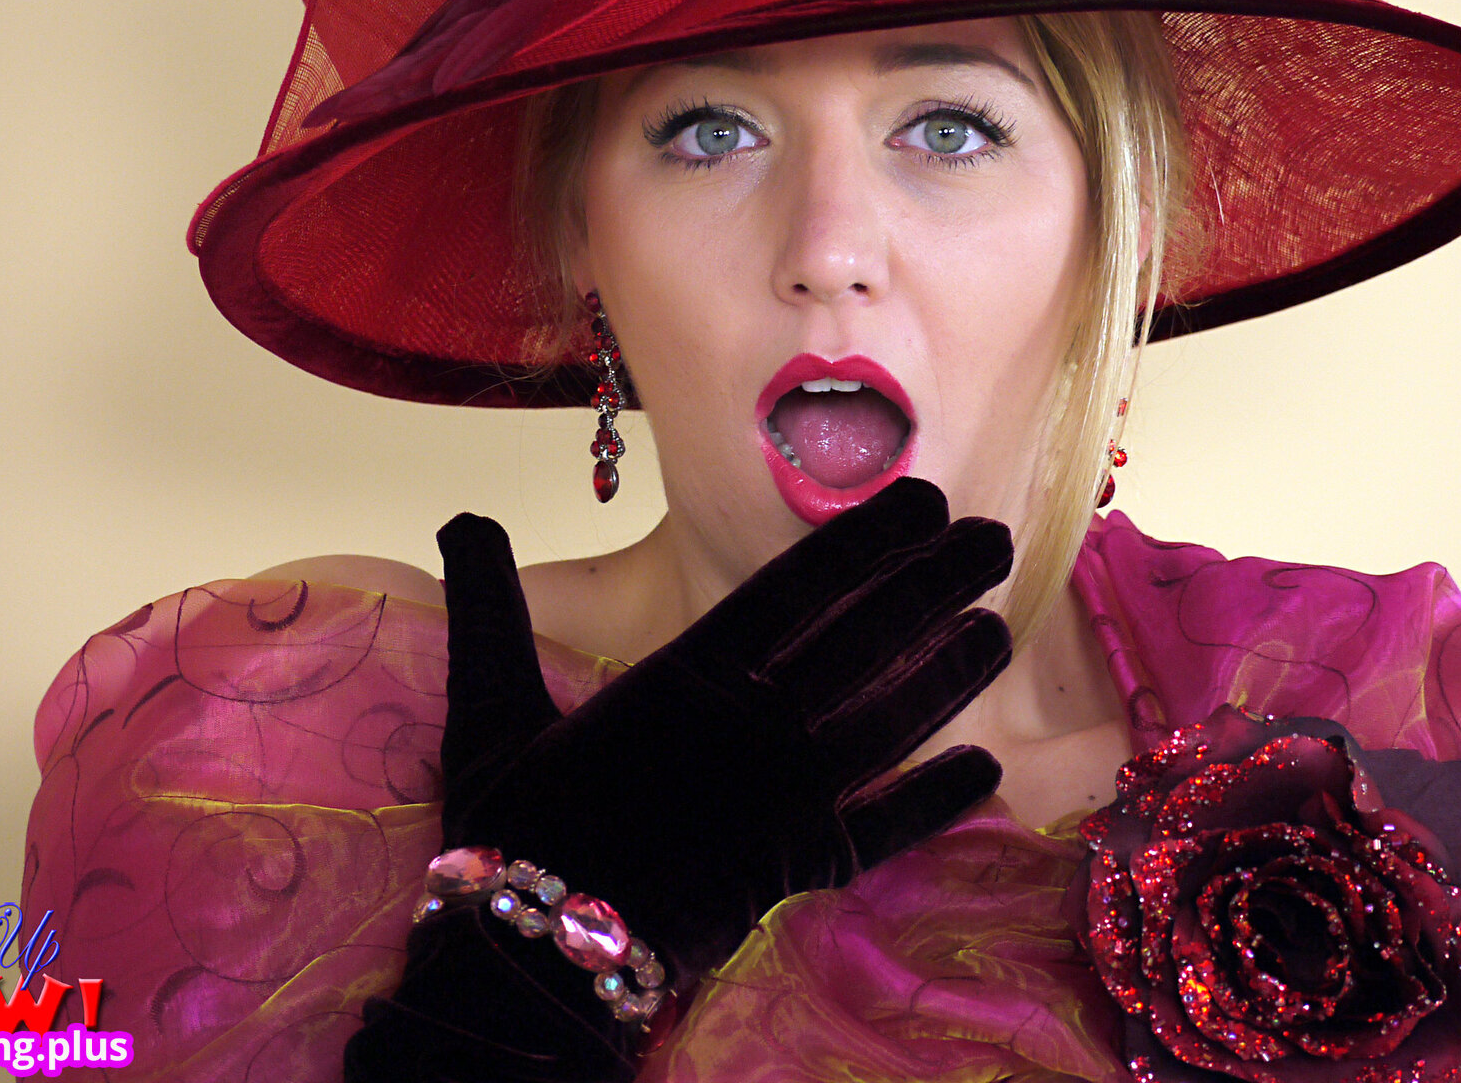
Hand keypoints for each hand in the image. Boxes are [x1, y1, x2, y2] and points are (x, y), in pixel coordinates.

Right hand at [435, 475, 1013, 982]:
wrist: (529, 960)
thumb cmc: (509, 825)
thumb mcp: (489, 701)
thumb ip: (489, 601)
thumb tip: (460, 517)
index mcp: (685, 676)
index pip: (799, 589)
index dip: (869, 540)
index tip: (925, 498)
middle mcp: (751, 725)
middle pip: (864, 641)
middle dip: (935, 584)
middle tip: (996, 541)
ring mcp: (783, 799)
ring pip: (889, 722)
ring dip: (951, 673)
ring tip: (1000, 628)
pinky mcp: (794, 868)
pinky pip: (883, 830)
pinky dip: (936, 802)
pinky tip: (986, 773)